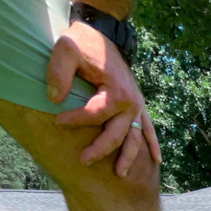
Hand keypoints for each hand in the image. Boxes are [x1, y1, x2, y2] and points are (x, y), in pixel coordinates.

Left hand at [45, 21, 160, 175]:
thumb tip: (54, 98)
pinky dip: (152, 145)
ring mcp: (136, 107)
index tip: (56, 121)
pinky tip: (155, 162)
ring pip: (134, 138)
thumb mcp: (66, 49)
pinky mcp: (138, 107)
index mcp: (116, 91)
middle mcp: (130, 103)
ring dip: (127, 157)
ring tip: (119, 175)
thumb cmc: (83, 43)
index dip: (74, 120)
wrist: (102, 35)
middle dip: (100, 150)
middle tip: (82, 160)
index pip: (94, 114)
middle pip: (116, 134)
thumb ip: (58, 71)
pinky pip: (147, 130)